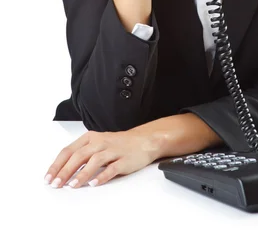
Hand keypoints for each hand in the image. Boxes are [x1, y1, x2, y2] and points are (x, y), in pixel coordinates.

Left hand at [44, 126, 160, 188]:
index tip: (48, 178)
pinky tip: (93, 183)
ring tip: (72, 186)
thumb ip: (81, 155)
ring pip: (94, 160)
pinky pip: (111, 168)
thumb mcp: (96, 145)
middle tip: (56, 184)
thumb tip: (61, 172)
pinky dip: (101, 176)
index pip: (68, 150)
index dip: (57, 165)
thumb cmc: (117, 145)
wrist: (143, 141)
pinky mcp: (124, 159)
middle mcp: (100, 142)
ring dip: (81, 174)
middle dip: (65, 171)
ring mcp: (112, 150)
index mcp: (90, 138)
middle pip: (79, 155)